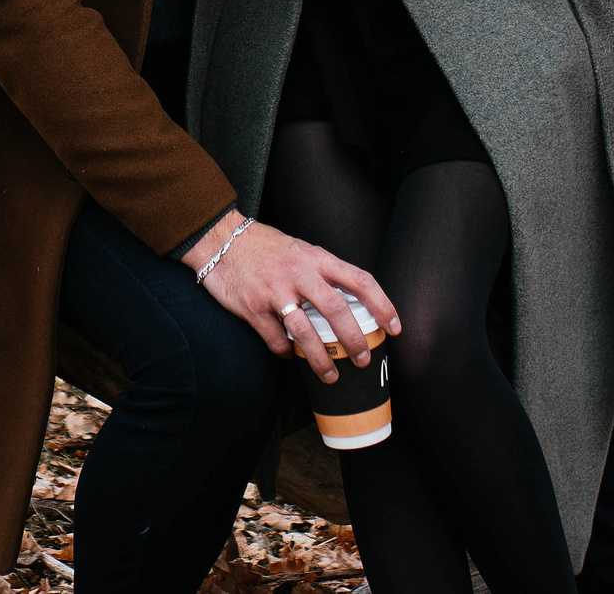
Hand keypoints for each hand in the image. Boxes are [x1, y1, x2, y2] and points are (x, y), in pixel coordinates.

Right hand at [186, 214, 398, 383]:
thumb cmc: (264, 246)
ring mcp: (274, 291)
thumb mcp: (299, 250)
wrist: (219, 238)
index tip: (394, 327)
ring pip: (305, 332)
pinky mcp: (252, 307)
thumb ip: (321, 272)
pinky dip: (286, 352)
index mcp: (316, 258)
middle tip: (363, 359)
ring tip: (331, 375)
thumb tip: (348, 303)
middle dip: (354, 340)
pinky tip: (290, 355)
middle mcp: (298, 273)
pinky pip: (275, 339)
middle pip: (336, 310)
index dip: (382, 305)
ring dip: (321, 359)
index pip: (360, 280)